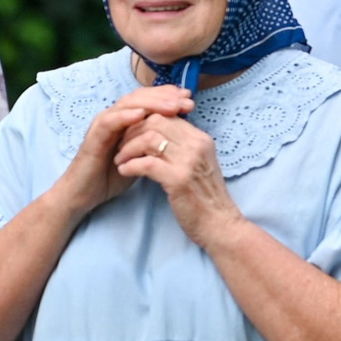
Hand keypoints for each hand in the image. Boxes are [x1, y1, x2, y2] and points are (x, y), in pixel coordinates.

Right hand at [54, 84, 195, 219]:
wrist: (84, 193)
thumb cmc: (112, 175)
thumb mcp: (141, 155)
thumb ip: (154, 141)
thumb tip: (179, 133)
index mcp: (126, 120)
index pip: (148, 99)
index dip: (168, 96)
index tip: (189, 99)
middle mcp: (114, 117)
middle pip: (140, 97)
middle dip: (164, 96)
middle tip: (186, 99)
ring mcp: (103, 125)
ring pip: (127, 104)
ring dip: (150, 103)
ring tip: (171, 106)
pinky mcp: (93, 137)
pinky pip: (109, 122)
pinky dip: (124, 116)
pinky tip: (141, 115)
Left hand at [114, 110, 243, 248]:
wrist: (219, 225)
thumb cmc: (204, 198)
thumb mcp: (197, 165)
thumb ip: (181, 148)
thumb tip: (154, 134)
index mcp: (201, 139)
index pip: (166, 116)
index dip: (142, 123)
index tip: (129, 136)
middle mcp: (197, 145)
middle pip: (155, 122)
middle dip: (132, 132)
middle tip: (120, 147)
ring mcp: (189, 161)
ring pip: (149, 138)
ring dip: (128, 148)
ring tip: (120, 160)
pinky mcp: (179, 179)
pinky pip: (146, 163)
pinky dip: (130, 165)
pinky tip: (124, 171)